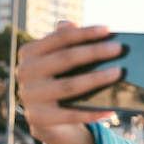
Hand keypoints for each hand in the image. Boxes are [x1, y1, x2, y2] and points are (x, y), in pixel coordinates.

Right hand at [16, 21, 121, 143]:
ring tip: (118, 73)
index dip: (85, 33)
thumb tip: (71, 24)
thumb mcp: (58, 61)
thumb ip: (62, 41)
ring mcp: (30, 96)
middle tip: (118, 48)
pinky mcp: (39, 118)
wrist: (46, 119)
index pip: (60, 38)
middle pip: (64, 59)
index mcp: (29, 53)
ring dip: (96, 79)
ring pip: (68, 86)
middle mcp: (25, 72)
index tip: (108, 29)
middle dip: (94, 52)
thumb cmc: (58, 81)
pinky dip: (93, 112)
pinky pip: (71, 115)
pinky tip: (111, 108)